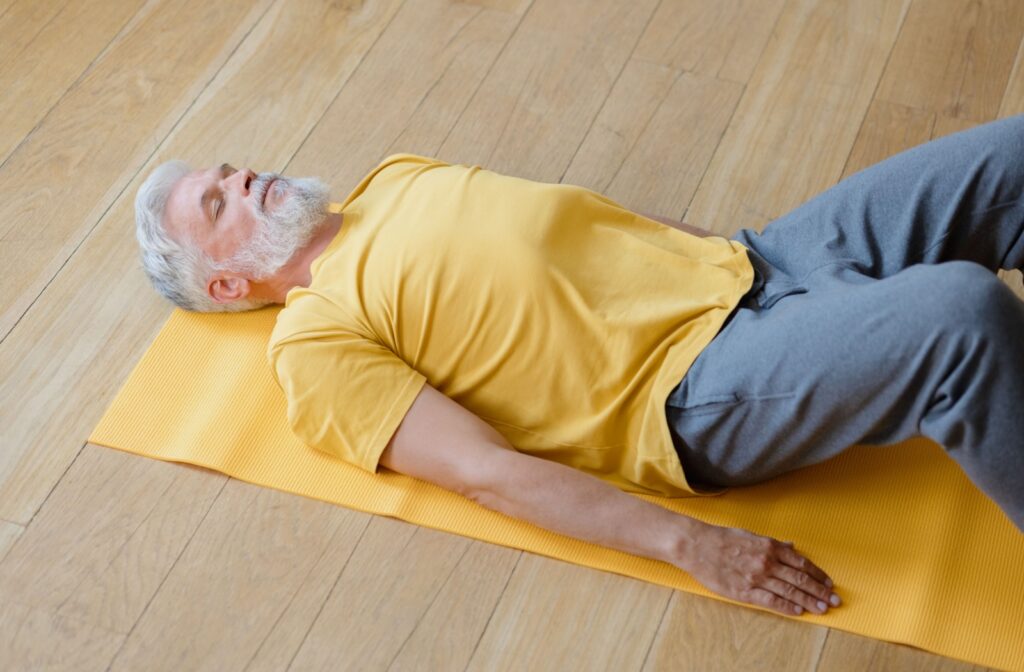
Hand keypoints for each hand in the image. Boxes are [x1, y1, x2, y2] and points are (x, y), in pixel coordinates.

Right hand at [677, 522, 840, 616]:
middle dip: (820, 590)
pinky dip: (786, 606)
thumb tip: (791, 546)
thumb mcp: (751, 535)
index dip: (817, 574)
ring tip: (822, 608)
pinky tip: (798, 611)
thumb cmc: (722, 538)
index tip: (828, 582)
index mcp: (769, 546)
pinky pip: (771, 601)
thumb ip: (772, 543)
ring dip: (809, 601)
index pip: (801, 563)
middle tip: (835, 599)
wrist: (697, 546)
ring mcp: (757, 577)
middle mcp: (767, 562)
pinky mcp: (745, 591)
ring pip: (789, 591)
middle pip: (800, 579)